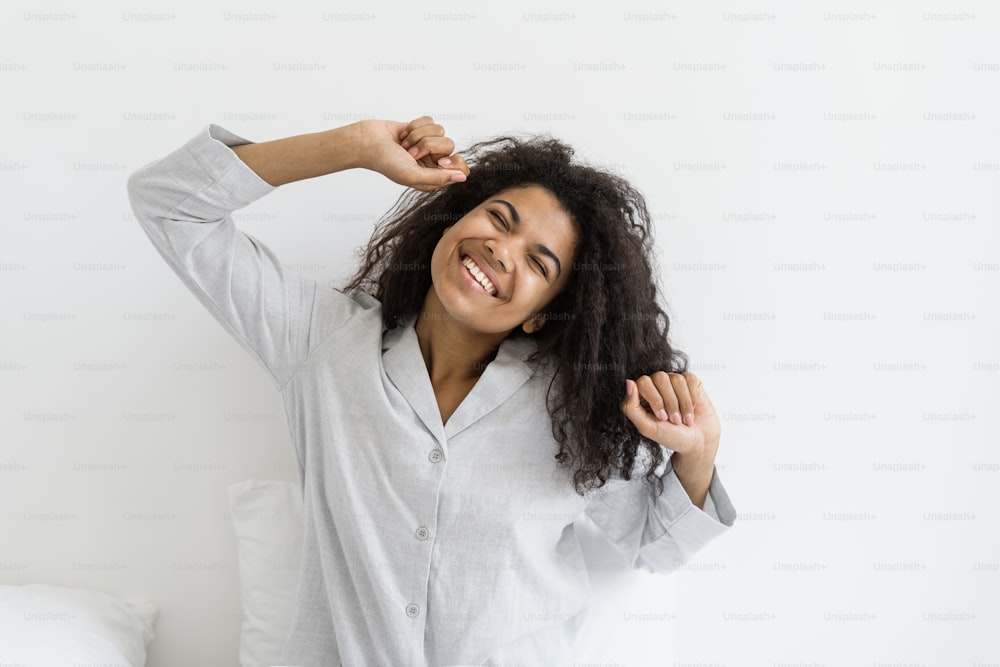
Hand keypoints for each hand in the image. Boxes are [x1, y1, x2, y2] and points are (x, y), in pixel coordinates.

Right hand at [355, 116, 469, 191]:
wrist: (367, 142)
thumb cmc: (386, 162)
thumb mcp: (413, 175)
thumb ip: (439, 178)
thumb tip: (463, 177)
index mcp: (434, 176)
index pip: (461, 168)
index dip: (453, 162)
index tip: (439, 161)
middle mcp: (432, 160)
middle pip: (449, 145)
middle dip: (428, 145)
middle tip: (411, 153)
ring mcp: (427, 143)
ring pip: (440, 130)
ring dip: (418, 135)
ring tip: (404, 144)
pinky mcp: (421, 128)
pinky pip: (430, 121)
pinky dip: (415, 125)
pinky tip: (403, 134)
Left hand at [620, 372, 720, 460]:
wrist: (698, 441)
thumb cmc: (671, 436)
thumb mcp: (647, 427)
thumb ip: (631, 407)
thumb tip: (629, 382)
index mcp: (642, 394)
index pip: (643, 382)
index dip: (655, 399)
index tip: (662, 418)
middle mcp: (656, 385)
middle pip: (660, 378)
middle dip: (670, 402)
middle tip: (674, 420)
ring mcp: (673, 381)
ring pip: (676, 379)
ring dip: (683, 403)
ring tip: (684, 419)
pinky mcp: (689, 381)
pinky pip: (690, 379)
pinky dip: (692, 398)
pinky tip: (692, 409)